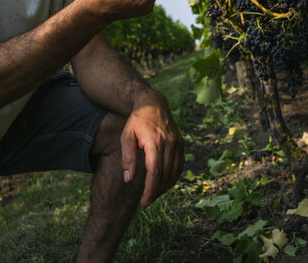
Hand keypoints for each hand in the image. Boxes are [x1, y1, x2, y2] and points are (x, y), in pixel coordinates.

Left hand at [120, 90, 184, 206]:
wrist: (153, 104)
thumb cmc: (136, 121)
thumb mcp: (126, 137)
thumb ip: (127, 158)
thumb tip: (128, 179)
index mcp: (155, 142)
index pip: (155, 172)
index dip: (150, 190)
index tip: (144, 202)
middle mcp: (169, 143)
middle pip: (166, 175)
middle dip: (156, 191)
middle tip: (147, 202)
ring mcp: (177, 143)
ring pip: (175, 172)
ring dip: (165, 187)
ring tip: (154, 195)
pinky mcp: (181, 144)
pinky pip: (180, 166)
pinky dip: (173, 178)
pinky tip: (164, 184)